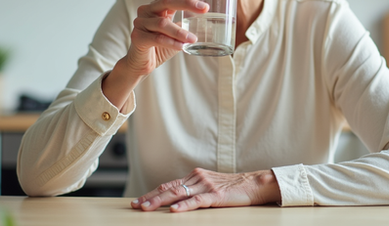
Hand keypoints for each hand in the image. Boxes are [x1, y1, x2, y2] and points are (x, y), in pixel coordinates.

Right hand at [123, 0, 207, 76]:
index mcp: (158, 5)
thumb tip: (210, 26)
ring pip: (162, 23)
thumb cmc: (159, 45)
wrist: (141, 63)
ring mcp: (141, 23)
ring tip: (193, 39)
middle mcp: (148, 10)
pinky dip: (171, 42)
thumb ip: (187, 26)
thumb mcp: (175, 33)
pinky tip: (182, 46)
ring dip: (180, 31)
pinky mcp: (137, 37)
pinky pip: (157, 38)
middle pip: (167, 0)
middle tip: (205, 8)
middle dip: (187, 3)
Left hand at [130, 168, 280, 212]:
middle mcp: (197, 178)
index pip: (168, 185)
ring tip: (146, 208)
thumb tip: (177, 201)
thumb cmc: (232, 188)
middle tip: (135, 205)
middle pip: (169, 188)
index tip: (138, 201)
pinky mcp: (215, 195)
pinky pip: (197, 201)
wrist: (253, 183)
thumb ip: (194, 190)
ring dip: (160, 202)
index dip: (152, 193)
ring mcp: (206, 185)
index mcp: (194, 177)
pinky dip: (184, 206)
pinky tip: (174, 211)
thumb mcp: (209, 187)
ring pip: (178, 194)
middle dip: (150, 198)